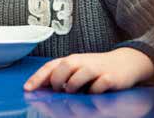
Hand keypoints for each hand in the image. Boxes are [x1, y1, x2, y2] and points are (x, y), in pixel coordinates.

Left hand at [23, 48, 153, 93]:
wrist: (125, 63)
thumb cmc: (97, 69)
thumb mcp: (78, 69)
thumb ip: (61, 76)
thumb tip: (41, 87)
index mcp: (72, 60)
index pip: (51, 66)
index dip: (38, 77)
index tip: (27, 88)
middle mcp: (83, 62)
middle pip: (64, 66)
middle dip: (56, 80)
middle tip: (58, 89)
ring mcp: (97, 69)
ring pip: (79, 76)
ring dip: (73, 86)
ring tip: (74, 91)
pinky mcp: (110, 78)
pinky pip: (98, 86)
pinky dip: (93, 92)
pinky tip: (93, 93)